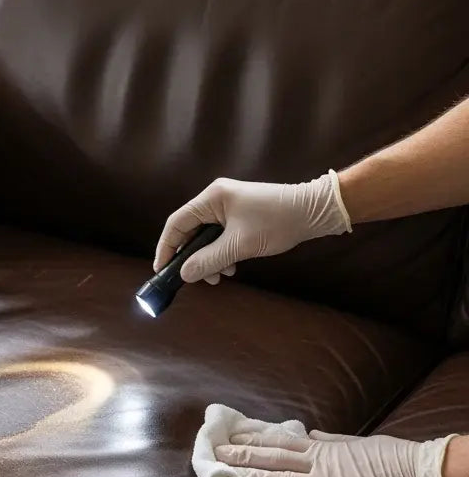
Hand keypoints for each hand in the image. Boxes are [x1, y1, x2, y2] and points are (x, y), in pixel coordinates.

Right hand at [154, 172, 350, 283]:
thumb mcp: (240, 245)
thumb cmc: (278, 221)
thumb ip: (209, 260)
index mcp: (212, 198)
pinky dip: (222, 253)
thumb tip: (185, 274)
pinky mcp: (240, 215)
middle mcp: (216, 199)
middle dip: (192, 257)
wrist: (315, 212)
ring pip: (206, 237)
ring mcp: (229, 207)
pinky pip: (220, 237)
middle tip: (195, 278)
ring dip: (209, 258)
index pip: (177, 223)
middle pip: (190, 231)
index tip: (162, 269)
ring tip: (221, 275)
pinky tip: (232, 266)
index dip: (167, 247)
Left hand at [215, 429, 468, 476]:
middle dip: (242, 458)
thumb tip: (312, 433)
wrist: (426, 473)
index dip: (252, 438)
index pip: (280, 441)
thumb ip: (333, 440)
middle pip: (273, 460)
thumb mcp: (360, 442)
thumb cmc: (397, 458)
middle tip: (215, 455)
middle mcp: (321, 465)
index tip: (229, 436)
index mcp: (325, 448)